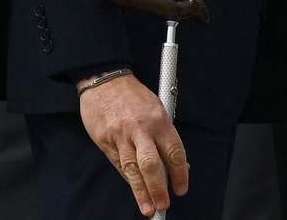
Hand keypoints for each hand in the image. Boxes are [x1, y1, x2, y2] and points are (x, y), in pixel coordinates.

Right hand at [77, 74, 188, 215]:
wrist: (105, 81)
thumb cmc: (133, 95)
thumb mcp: (157, 108)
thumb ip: (164, 134)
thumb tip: (174, 162)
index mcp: (159, 120)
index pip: (174, 151)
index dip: (179, 173)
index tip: (181, 188)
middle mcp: (141, 129)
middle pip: (152, 165)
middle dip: (159, 188)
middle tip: (164, 205)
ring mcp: (121, 137)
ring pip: (132, 170)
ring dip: (141, 192)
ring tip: (148, 207)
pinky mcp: (105, 141)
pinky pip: (118, 164)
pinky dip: (128, 179)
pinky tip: (134, 190)